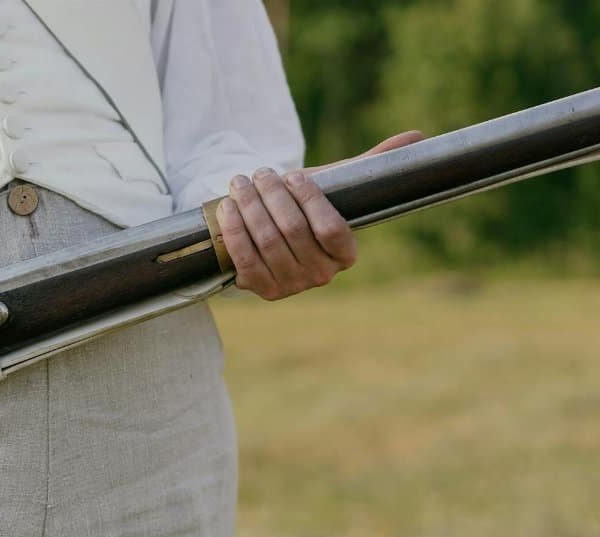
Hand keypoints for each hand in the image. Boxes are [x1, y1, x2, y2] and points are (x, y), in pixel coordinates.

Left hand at [217, 130, 424, 299]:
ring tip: (241, 183)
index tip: (294, 175)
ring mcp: (291, 286)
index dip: (309, 199)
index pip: (330, 228)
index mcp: (345, 254)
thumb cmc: (301, 207)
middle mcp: (321, 275)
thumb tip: (416, 137)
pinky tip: (229, 206)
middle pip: (293, 231)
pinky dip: (234, 228)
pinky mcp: (260, 290)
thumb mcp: (333, 187)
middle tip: (261, 173)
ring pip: (266, 241)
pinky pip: (245, 257)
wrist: (264, 234)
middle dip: (272, 195)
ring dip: (249, 207)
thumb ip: (370, 166)